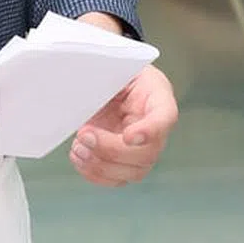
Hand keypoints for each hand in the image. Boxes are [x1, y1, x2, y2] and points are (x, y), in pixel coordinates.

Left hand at [69, 62, 177, 188]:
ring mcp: (143, 150)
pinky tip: (79, 157)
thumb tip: (83, 89)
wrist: (115, 83)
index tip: (129, 136)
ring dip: (101, 165)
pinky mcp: (126, 163)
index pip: (165, 117)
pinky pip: (116, 179)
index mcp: (158, 97)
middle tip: (85, 135)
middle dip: (112, 150)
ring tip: (78, 148)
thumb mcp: (117, 63)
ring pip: (132, 172)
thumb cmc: (120, 72)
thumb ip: (109, 74)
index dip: (150, 130)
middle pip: (147, 153)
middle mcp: (157, 129)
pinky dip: (94, 174)